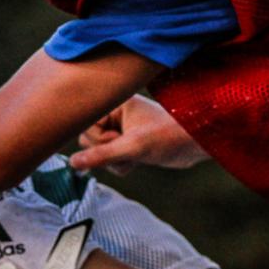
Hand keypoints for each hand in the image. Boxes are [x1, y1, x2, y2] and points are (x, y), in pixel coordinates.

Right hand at [70, 95, 206, 172]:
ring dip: (116, 161)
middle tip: (129, 149)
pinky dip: (122, 165)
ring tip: (137, 155)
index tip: (117, 140)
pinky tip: (139, 160)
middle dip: (108, 152)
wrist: (195, 144)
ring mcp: (121, 129)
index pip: (85, 125)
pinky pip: (111, 159)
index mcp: (114, 104)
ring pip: (100, 153)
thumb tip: (73, 163)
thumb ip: (101, 156)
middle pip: (89, 140)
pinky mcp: (128, 143)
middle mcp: (115, 114)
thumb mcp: (132, 148)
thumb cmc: (168, 137)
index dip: (98, 139)